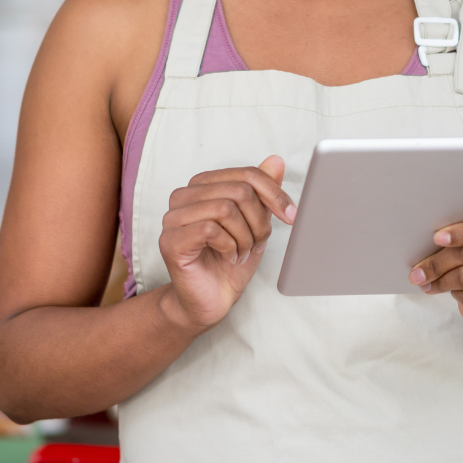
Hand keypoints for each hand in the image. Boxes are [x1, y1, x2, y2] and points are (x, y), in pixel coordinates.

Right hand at [158, 156, 295, 334]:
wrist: (210, 302)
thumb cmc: (229, 261)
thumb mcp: (254, 224)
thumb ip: (261, 192)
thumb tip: (275, 160)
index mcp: (203, 185)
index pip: (246, 174)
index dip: (274, 194)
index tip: (291, 215)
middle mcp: (183, 195)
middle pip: (238, 191)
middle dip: (259, 222)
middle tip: (256, 244)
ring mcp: (173, 217)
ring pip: (225, 209)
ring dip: (244, 237)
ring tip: (241, 253)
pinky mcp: (170, 240)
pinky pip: (210, 229)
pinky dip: (229, 246)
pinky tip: (229, 257)